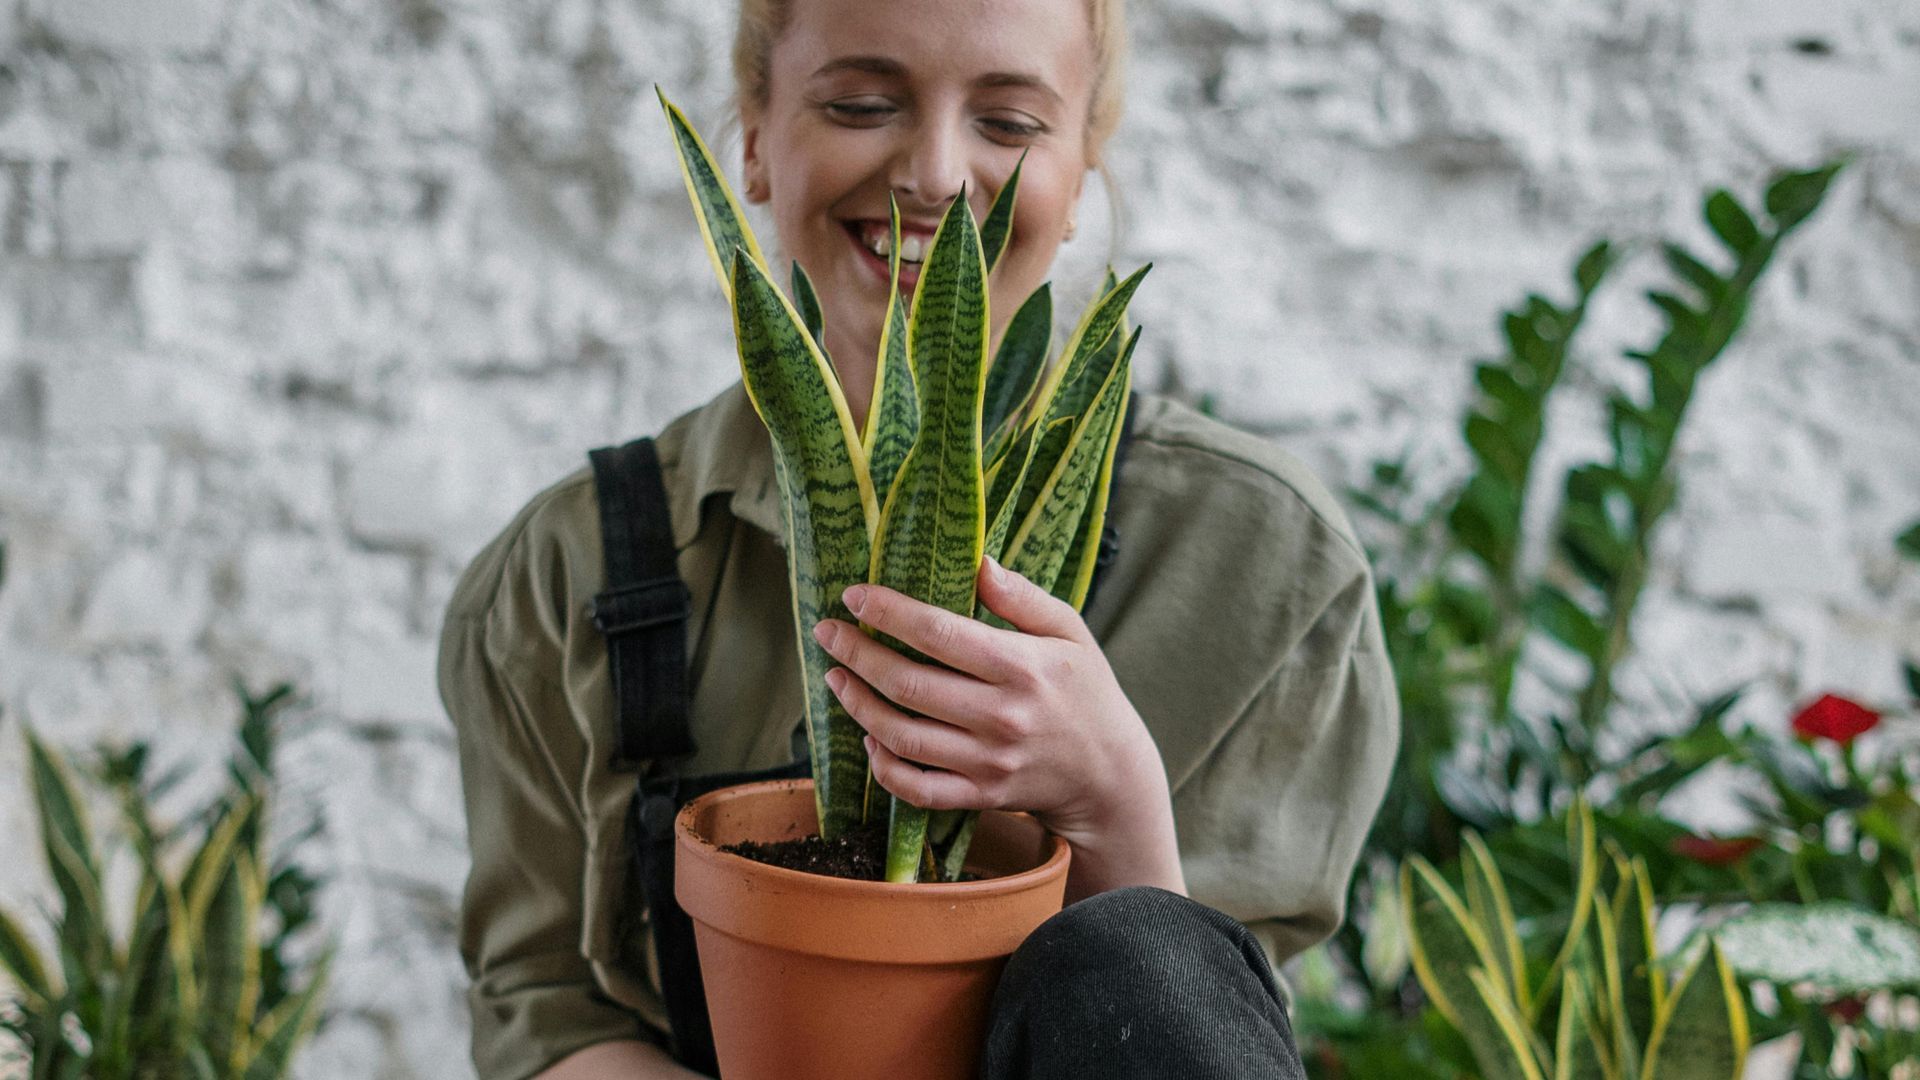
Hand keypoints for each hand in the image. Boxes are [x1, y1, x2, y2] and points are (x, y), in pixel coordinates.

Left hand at [809, 557, 1185, 897]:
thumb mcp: (1069, 631)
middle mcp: (1002, 716)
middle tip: (828, 632)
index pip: (940, 634)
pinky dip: (884, 765)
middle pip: (909, 685)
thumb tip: (978, 562)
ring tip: (837, 678)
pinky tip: (870, 736)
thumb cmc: (1085, 690)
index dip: (889, 612)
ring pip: (902, 736)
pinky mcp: (980, 795)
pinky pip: (917, 788)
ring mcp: (988, 762)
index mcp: (1023, 667)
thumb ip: (1023, 597)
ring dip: (858, 705)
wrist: (1110, 773)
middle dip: (857, 654)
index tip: (854, 595)